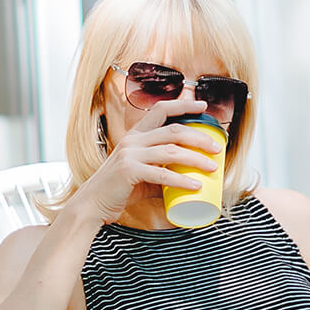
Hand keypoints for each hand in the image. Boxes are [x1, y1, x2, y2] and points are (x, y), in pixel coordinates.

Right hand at [71, 98, 221, 222]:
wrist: (92, 204)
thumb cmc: (119, 189)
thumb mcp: (141, 174)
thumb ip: (161, 171)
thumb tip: (188, 177)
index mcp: (136, 136)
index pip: (161, 110)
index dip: (183, 105)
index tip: (202, 107)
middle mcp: (133, 140)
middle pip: (173, 130)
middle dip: (199, 136)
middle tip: (217, 147)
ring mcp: (130, 155)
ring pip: (171, 151)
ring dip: (196, 159)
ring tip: (212, 167)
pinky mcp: (129, 172)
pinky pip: (162, 175)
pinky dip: (182, 181)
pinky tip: (196, 185)